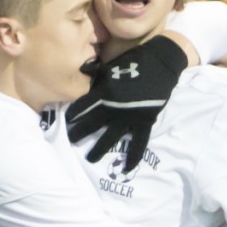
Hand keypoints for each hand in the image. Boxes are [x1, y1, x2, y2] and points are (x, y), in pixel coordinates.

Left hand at [66, 36, 187, 172]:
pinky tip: (127, 168)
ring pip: (110, 137)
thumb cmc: (135, 58)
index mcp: (103, 92)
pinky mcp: (144, 122)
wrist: (160, 61)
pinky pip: (138, 143)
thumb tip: (82, 71)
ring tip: (90, 158)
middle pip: (91, 124)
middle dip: (79, 132)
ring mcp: (128, 117)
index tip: (66, 120)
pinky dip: (133, 156)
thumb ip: (97, 73)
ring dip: (98, 149)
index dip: (73, 114)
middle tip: (70, 139)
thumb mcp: (111, 62)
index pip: (82, 106)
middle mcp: (112, 108)